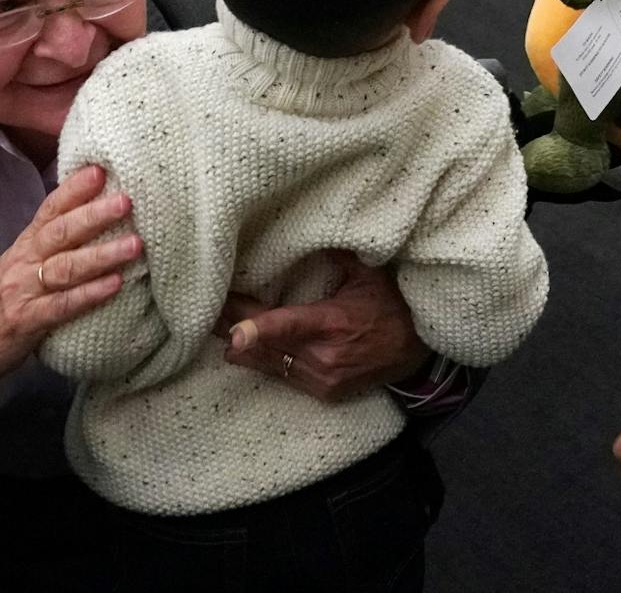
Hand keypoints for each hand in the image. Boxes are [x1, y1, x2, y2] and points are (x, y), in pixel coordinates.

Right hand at [0, 165, 138, 391]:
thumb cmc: (12, 294)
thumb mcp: (26, 259)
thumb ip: (55, 238)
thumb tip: (96, 208)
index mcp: (27, 242)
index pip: (50, 209)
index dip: (74, 190)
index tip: (99, 171)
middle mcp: (25, 260)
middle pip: (60, 233)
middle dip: (94, 215)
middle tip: (125, 201)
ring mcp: (25, 290)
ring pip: (65, 268)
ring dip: (101, 254)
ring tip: (134, 244)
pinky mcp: (28, 320)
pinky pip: (63, 305)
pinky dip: (89, 294)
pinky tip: (115, 284)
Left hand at [215, 250, 427, 401]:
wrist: (419, 353)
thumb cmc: (393, 306)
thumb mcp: (370, 273)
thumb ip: (338, 254)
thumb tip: (311, 227)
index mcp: (334, 324)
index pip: (288, 327)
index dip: (257, 329)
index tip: (232, 332)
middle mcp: (323, 357)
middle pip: (266, 345)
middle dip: (233, 328)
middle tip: (202, 311)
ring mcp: (322, 380)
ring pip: (268, 364)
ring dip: (241, 346)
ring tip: (211, 326)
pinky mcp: (323, 393)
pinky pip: (282, 376)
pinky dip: (263, 360)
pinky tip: (240, 349)